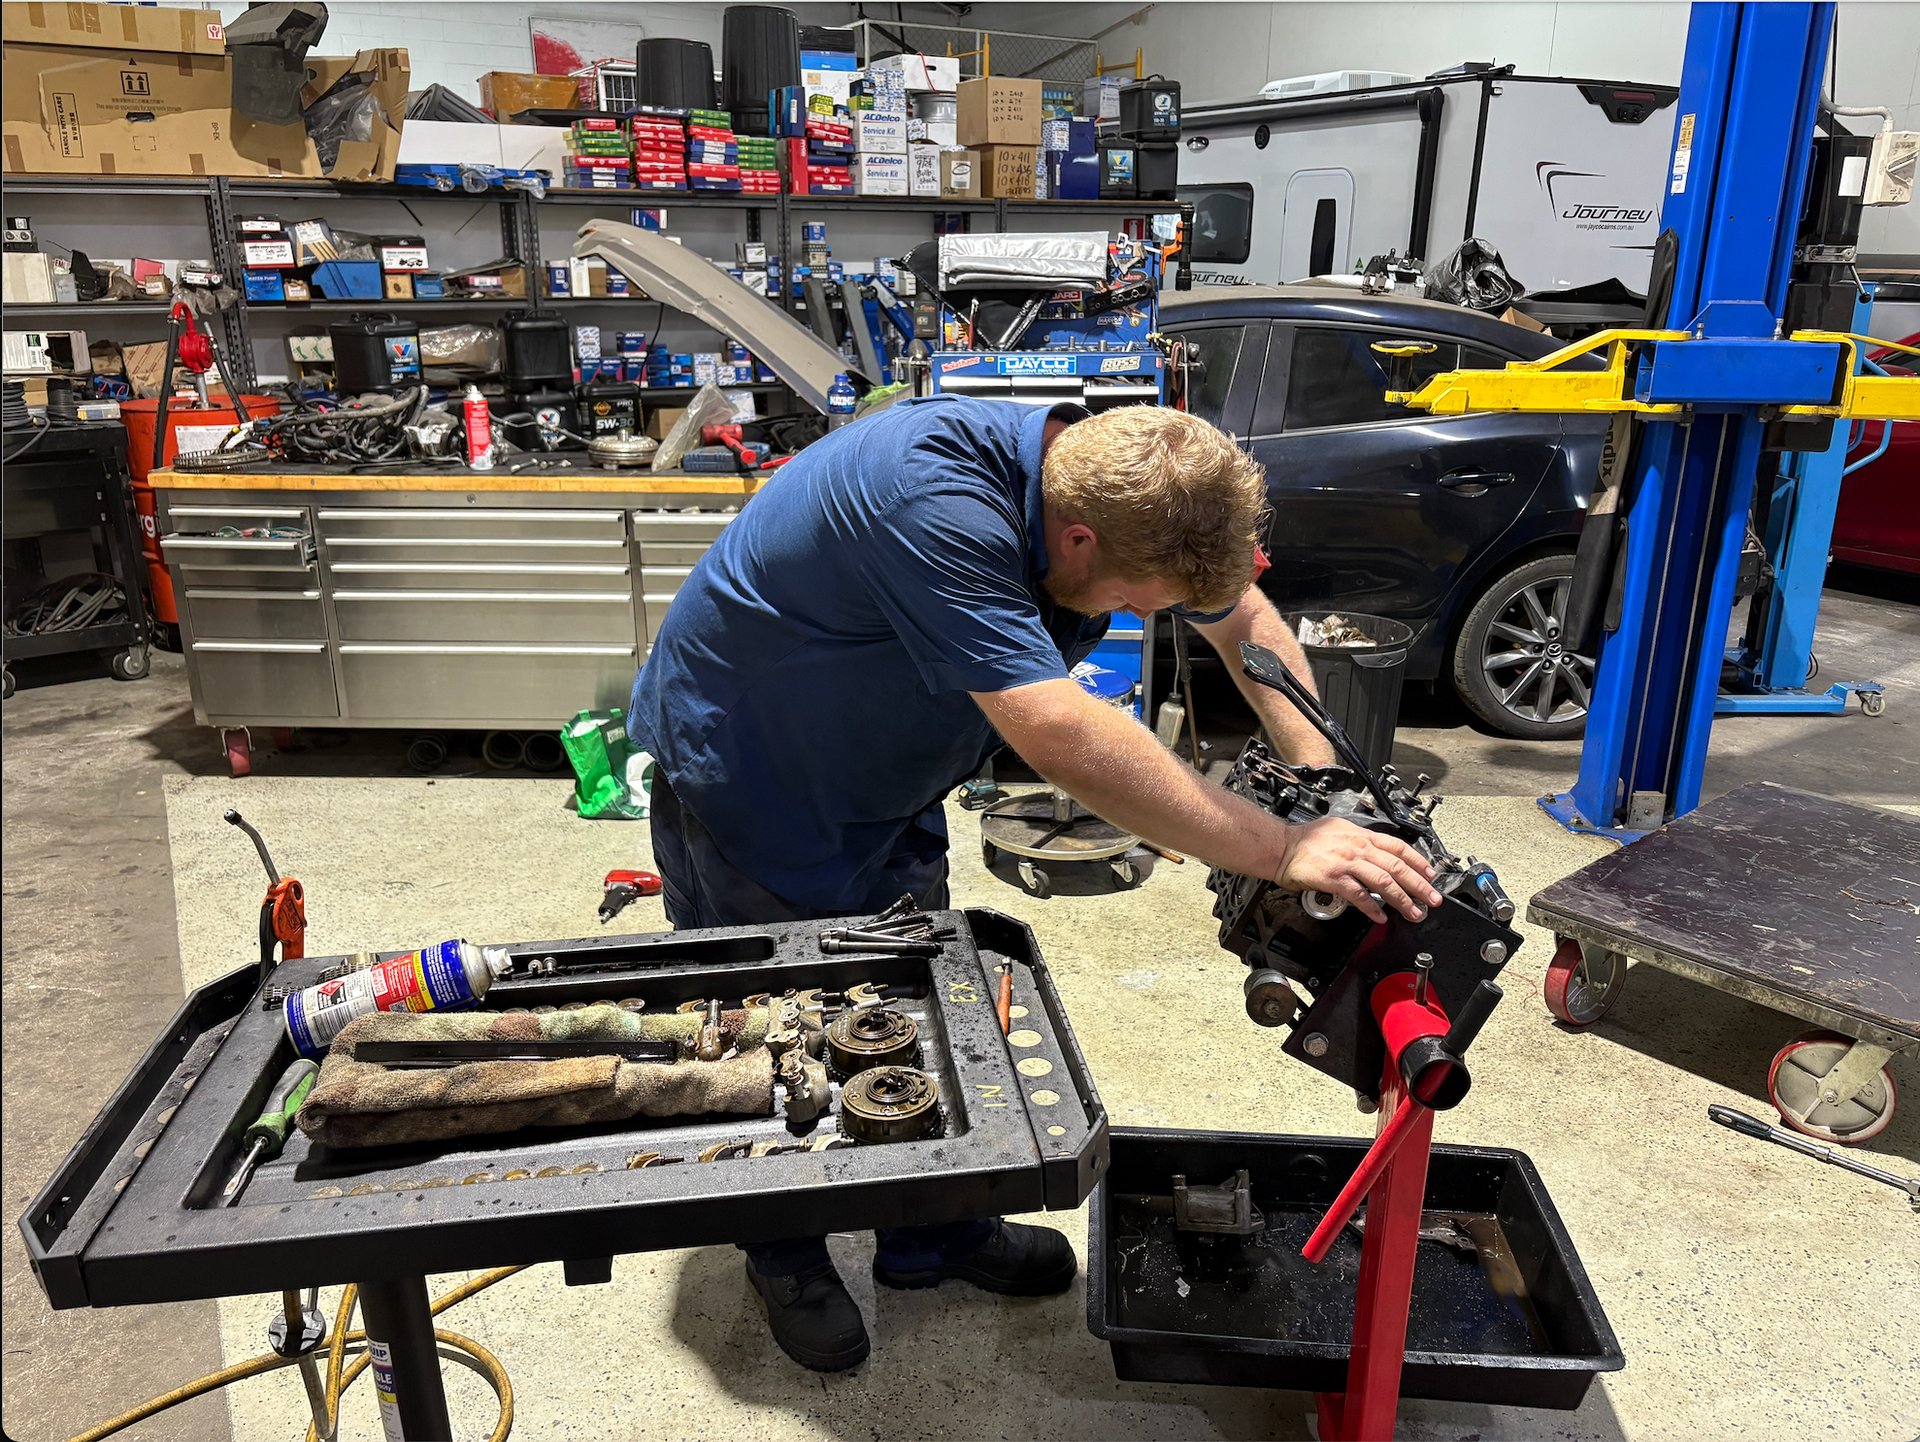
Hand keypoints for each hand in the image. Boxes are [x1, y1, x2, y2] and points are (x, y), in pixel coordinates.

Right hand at [1277, 817, 1441, 924]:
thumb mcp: (1339, 829)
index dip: (1418, 862)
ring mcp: (1347, 864)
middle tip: (1432, 899)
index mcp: (1362, 836)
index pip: (1398, 848)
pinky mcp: (1334, 879)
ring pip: (1383, 882)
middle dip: (1419, 885)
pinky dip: (1372, 908)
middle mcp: (1358, 848)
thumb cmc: (1306, 839)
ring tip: (1414, 912)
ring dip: (1402, 900)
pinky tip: (1381, 917)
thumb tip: (1377, 850)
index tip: (1430, 875)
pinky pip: (1359, 895)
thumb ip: (1360, 839)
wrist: (1282, 846)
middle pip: (1397, 867)